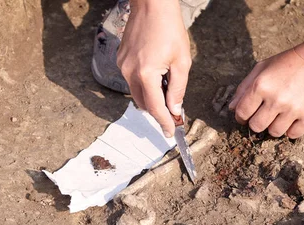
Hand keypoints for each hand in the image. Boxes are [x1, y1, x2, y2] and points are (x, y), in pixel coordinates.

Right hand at [117, 0, 190, 136]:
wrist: (152, 5)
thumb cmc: (169, 29)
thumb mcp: (182, 62)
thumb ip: (178, 89)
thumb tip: (174, 109)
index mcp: (146, 75)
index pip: (155, 108)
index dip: (164, 123)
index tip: (170, 132)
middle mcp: (129, 72)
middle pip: (143, 104)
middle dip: (158, 111)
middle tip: (174, 114)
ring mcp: (123, 66)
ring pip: (136, 94)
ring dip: (151, 98)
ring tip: (167, 89)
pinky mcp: (121, 59)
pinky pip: (132, 80)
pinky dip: (144, 85)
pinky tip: (157, 75)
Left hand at [229, 45, 303, 138]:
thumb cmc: (290, 62)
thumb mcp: (263, 67)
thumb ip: (245, 87)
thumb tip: (232, 109)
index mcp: (262, 85)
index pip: (242, 113)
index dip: (242, 116)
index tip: (248, 114)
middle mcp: (277, 99)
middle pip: (256, 127)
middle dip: (258, 122)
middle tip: (265, 114)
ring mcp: (294, 109)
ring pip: (274, 132)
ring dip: (275, 125)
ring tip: (281, 113)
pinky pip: (293, 135)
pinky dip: (291, 129)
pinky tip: (294, 117)